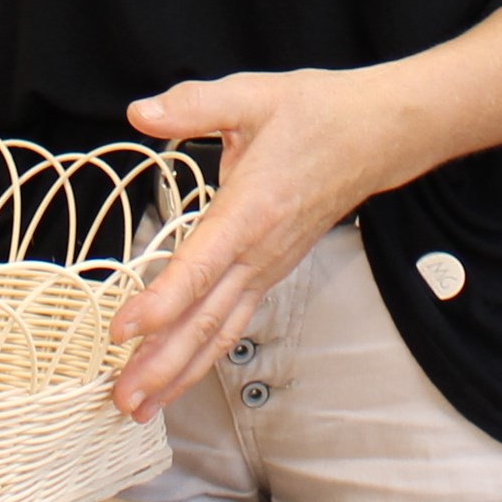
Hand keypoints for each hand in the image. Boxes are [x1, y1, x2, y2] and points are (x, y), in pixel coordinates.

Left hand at [110, 67, 410, 422]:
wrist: (377, 135)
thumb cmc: (318, 114)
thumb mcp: (253, 95)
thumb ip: (194, 105)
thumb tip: (140, 111)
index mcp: (250, 210)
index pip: (199, 267)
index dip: (161, 302)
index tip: (124, 330)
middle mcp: (259, 251)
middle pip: (207, 319)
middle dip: (163, 362)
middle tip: (123, 398)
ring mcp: (268, 267)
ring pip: (220, 331)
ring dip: (179, 371)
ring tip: (141, 405)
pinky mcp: (271, 271)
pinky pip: (232, 322)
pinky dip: (202, 354)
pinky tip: (177, 374)